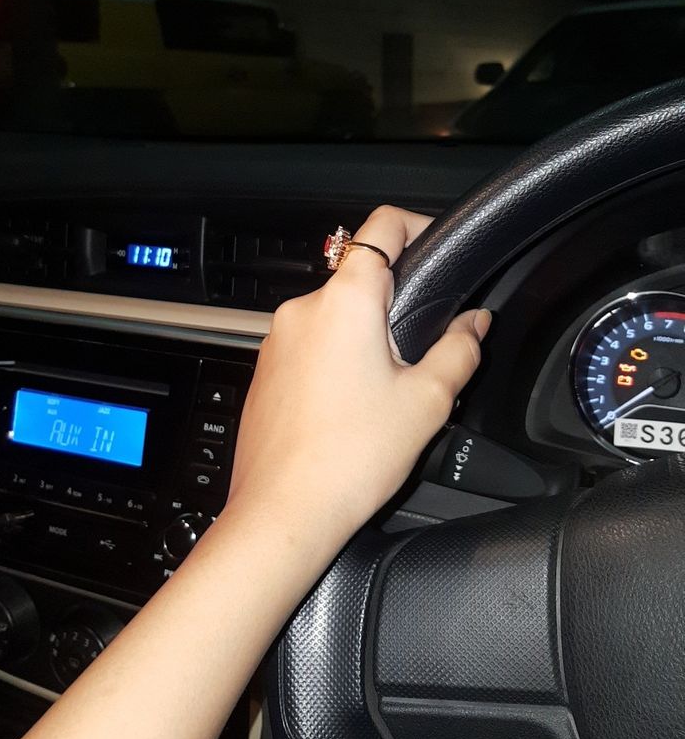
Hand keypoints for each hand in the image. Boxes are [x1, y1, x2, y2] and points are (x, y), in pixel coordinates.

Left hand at [226, 205, 490, 551]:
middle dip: (394, 307)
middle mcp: (303, 311)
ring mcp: (277, 341)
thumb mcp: (427, 401)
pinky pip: (309, 349)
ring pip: (334, 318)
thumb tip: (474, 324)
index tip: (436, 245)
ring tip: (385, 394)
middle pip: (359, 280)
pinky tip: (351, 411)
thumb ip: (460, 349)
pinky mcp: (265, 371)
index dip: (416, 226)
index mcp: (345, 302)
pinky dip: (335, 364)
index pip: (382, 227)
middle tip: (422, 352)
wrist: (284, 512)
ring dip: (363, 340)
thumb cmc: (347, 460)